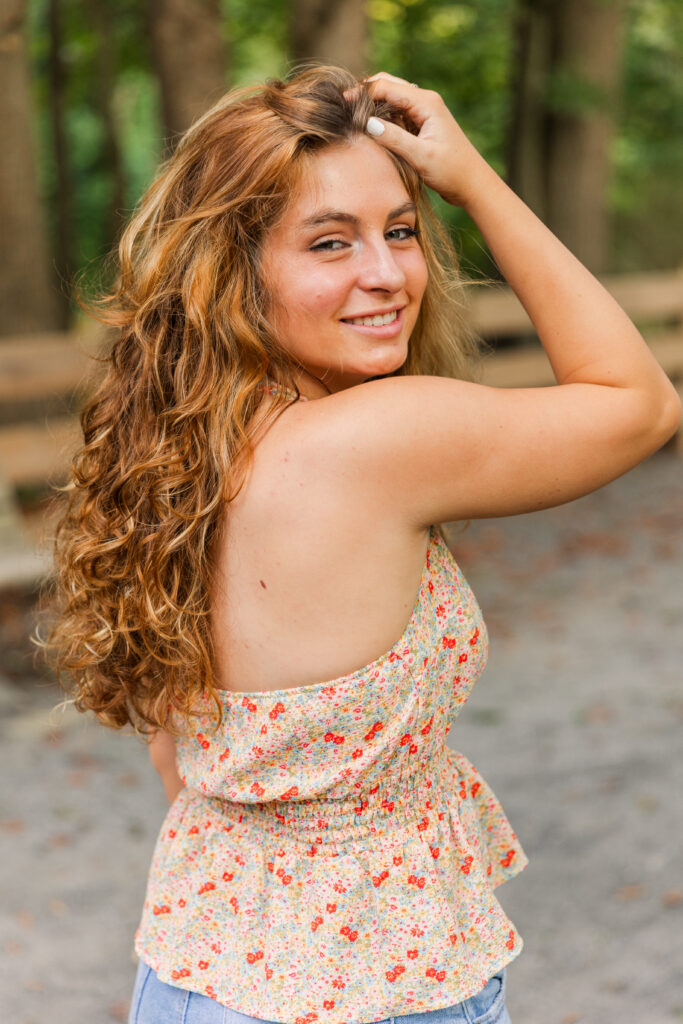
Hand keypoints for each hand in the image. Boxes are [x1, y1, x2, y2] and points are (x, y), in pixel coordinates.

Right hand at [348, 72, 488, 209]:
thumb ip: (394, 138)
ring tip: (352, 116)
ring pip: (391, 99)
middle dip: (365, 93)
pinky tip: (369, 128)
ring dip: (373, 104)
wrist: (473, 185)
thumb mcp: (420, 157)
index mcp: (426, 103)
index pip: (387, 87)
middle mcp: (425, 101)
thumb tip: (366, 123)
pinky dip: (382, 116)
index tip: (343, 104)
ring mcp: (423, 112)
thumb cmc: (452, 171)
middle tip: (343, 106)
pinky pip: (397, 113)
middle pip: (388, 85)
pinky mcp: (422, 124)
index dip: (363, 93)